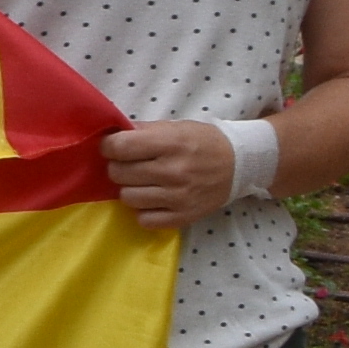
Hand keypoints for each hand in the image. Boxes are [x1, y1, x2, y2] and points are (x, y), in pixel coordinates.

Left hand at [101, 121, 243, 229]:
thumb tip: (110, 135)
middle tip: (130, 164)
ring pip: (127, 198)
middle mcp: (173, 171)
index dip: (109, 146)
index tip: (113, 147)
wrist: (238, 165)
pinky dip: (144, 210)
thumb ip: (142, 131)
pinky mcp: (183, 217)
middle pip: (119, 174)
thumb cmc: (202, 142)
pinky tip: (153, 200)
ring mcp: (178, 197)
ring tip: (142, 182)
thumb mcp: (175, 127)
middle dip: (118, 167)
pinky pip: (144, 220)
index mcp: (170, 143)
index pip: (120, 147)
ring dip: (129, 189)